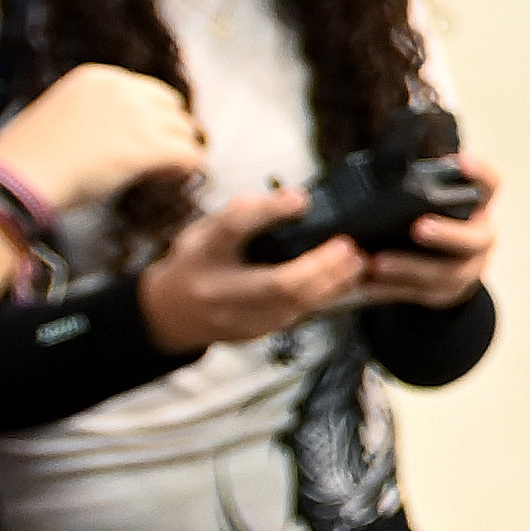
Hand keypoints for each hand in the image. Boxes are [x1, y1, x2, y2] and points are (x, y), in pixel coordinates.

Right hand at [0, 64, 211, 214]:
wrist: (18, 176)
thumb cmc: (29, 157)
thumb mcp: (63, 116)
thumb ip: (96, 116)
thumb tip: (120, 138)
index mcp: (97, 77)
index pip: (147, 90)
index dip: (151, 118)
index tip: (141, 141)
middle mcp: (121, 89)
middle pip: (171, 106)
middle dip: (169, 131)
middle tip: (157, 160)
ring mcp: (137, 116)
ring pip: (184, 130)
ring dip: (177, 152)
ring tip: (159, 175)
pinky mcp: (147, 147)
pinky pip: (189, 154)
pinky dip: (186, 169)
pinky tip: (169, 181)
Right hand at [138, 190, 371, 352]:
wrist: (172, 315)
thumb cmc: (196, 262)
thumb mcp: (203, 229)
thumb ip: (239, 213)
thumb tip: (288, 197)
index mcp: (204, 253)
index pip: (233, 229)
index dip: (268, 212)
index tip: (301, 199)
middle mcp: (221, 289)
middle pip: (276, 283)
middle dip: (319, 266)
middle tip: (347, 246)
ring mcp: (240, 318)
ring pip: (295, 306)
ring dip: (333, 284)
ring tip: (357, 262)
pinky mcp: (258, 332)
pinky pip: (301, 316)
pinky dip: (328, 297)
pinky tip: (348, 281)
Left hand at [360, 151, 499, 309]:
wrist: (447, 265)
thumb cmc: (432, 219)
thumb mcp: (433, 201)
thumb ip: (419, 186)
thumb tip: (382, 170)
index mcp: (479, 206)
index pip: (490, 185)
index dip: (480, 173)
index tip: (461, 161)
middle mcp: (481, 238)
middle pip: (474, 239)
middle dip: (447, 234)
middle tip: (418, 227)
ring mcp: (468, 270)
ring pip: (446, 274)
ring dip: (410, 267)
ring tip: (377, 262)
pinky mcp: (446, 294)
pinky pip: (420, 295)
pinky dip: (391, 289)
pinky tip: (367, 283)